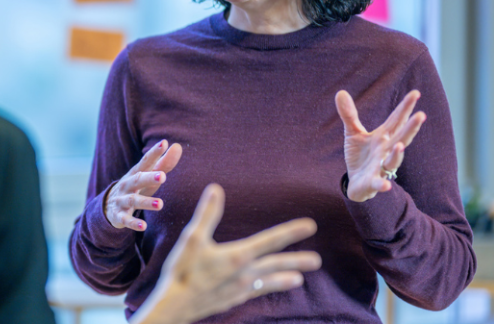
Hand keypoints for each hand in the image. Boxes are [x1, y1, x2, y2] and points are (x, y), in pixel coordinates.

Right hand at [105, 140, 182, 230]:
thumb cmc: (135, 187)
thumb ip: (163, 163)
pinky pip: (126, 219)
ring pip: (133, 200)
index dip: (154, 153)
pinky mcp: (119, 215)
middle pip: (138, 179)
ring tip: (160, 204)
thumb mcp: (148, 175)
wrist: (108, 205)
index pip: (145, 161)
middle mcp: (127, 185)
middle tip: (163, 176)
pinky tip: (143, 226)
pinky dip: (133, 223)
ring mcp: (121, 200)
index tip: (164, 143)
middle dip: (149, 178)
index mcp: (136, 173)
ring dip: (146, 202)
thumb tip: (178, 146)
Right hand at [131, 184, 320, 323]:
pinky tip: (265, 288)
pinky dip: (265, 288)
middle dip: (297, 260)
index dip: (291, 232)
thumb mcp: (193, 238)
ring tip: (300, 280)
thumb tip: (216, 189)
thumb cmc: (183, 271)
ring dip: (285, 278)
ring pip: (269, 281)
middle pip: (276, 264)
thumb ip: (207, 214)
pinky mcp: (232, 299)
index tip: (310, 226)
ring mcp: (240, 289)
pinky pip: (255, 292)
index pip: (271, 240)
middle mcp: (244, 273)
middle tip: (317, 261)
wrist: (176, 305)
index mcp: (238, 256)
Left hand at [336, 89, 425, 202]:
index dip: (405, 107)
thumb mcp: (353, 133)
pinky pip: (379, 183)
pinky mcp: (373, 182)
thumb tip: (340, 92)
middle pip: (401, 138)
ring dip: (397, 155)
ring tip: (400, 146)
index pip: (396, 120)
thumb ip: (349, 114)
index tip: (415, 93)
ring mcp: (381, 166)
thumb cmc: (360, 156)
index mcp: (384, 137)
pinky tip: (386, 185)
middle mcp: (386, 151)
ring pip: (393, 161)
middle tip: (421, 115)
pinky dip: (382, 184)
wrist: (356, 182)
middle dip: (411, 128)